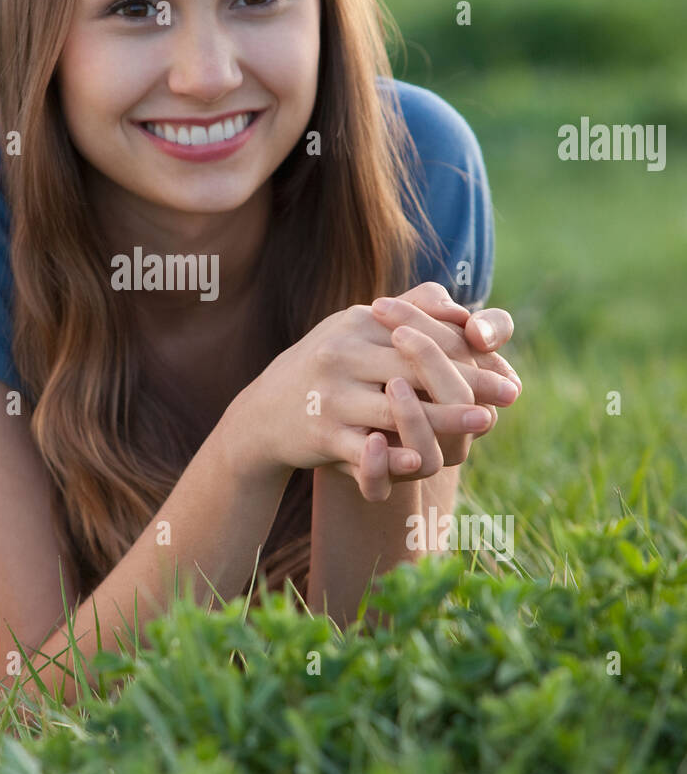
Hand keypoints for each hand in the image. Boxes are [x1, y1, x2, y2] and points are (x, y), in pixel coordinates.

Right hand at [225, 295, 516, 500]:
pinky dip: (391, 457)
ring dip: (443, 417)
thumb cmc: (327, 368)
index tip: (503, 361)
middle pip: (414, 366)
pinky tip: (420, 461)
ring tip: (483, 421)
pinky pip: (362, 448)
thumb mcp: (358, 330)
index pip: (421, 331)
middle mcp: (341, 353)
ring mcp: (329, 395)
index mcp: (357, 323)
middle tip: (510, 391)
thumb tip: (465, 312)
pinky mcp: (320, 433)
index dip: (465, 347)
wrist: (264, 415)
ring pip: (395, 408)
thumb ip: (409, 313)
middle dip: (466, 379)